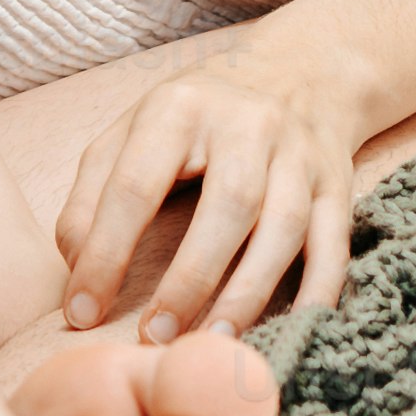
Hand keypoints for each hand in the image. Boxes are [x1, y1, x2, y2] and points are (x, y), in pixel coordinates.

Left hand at [52, 31, 383, 340]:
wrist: (299, 70)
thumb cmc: (197, 118)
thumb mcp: (133, 131)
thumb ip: (93, 195)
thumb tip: (77, 271)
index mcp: (180, 107)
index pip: (137, 184)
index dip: (106, 253)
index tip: (82, 312)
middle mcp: (249, 124)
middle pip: (228, 204)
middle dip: (189, 279)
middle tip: (154, 340)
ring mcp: (301, 154)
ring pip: (284, 228)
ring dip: (248, 294)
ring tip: (213, 345)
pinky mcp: (337, 185)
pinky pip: (334, 244)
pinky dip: (318, 292)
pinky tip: (293, 332)